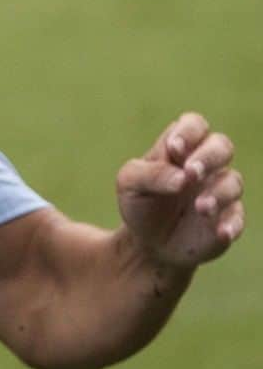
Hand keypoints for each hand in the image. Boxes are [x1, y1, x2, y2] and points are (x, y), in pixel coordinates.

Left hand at [117, 112, 244, 266]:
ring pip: (233, 181)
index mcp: (180, 149)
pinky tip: (220, 232)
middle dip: (209, 157)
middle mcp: (205, 165)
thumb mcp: (130, 184)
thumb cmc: (139, 203)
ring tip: (199, 208)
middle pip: (222, 146)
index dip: (189, 132)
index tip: (174, 148)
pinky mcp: (227, 218)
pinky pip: (238, 217)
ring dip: (218, 193)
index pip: (194, 125)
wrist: (147, 243)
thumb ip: (151, 174)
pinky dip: (232, 223)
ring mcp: (219, 191)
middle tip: (192, 173)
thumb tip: (181, 178)